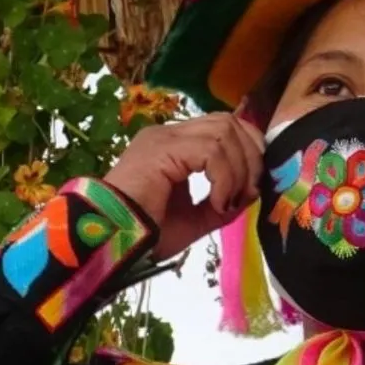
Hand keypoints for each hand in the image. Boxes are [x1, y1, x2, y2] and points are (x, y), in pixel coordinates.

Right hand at [103, 113, 264, 259]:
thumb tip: (253, 191)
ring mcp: (163, 138)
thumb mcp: (195, 220)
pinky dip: (224, 178)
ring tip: (229, 202)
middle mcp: (168, 134)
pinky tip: (217, 203)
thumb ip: (223, 204)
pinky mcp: (162, 148)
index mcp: (173, 146)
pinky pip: (211, 151)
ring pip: (224, 132)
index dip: (247, 150)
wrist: (111, 242)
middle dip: (250, 156)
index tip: (251, 187)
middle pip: (228, 122)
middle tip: (248, 193)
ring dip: (239, 169)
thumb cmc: (144, 234)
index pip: (222, 127)